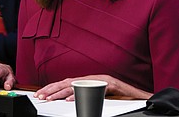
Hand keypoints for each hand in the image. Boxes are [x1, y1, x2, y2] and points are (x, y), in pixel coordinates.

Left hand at [34, 75, 152, 100]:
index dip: (53, 87)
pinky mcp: (108, 85)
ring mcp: (100, 80)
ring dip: (60, 93)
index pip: (66, 82)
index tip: (41, 93)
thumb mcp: (99, 94)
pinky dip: (79, 94)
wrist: (138, 95)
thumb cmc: (119, 96)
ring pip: (76, 85)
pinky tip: (69, 99)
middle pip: (68, 82)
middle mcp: (92, 78)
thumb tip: (69, 99)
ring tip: (49, 98)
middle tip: (40, 96)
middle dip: (52, 89)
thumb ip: (85, 94)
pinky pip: (91, 90)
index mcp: (88, 80)